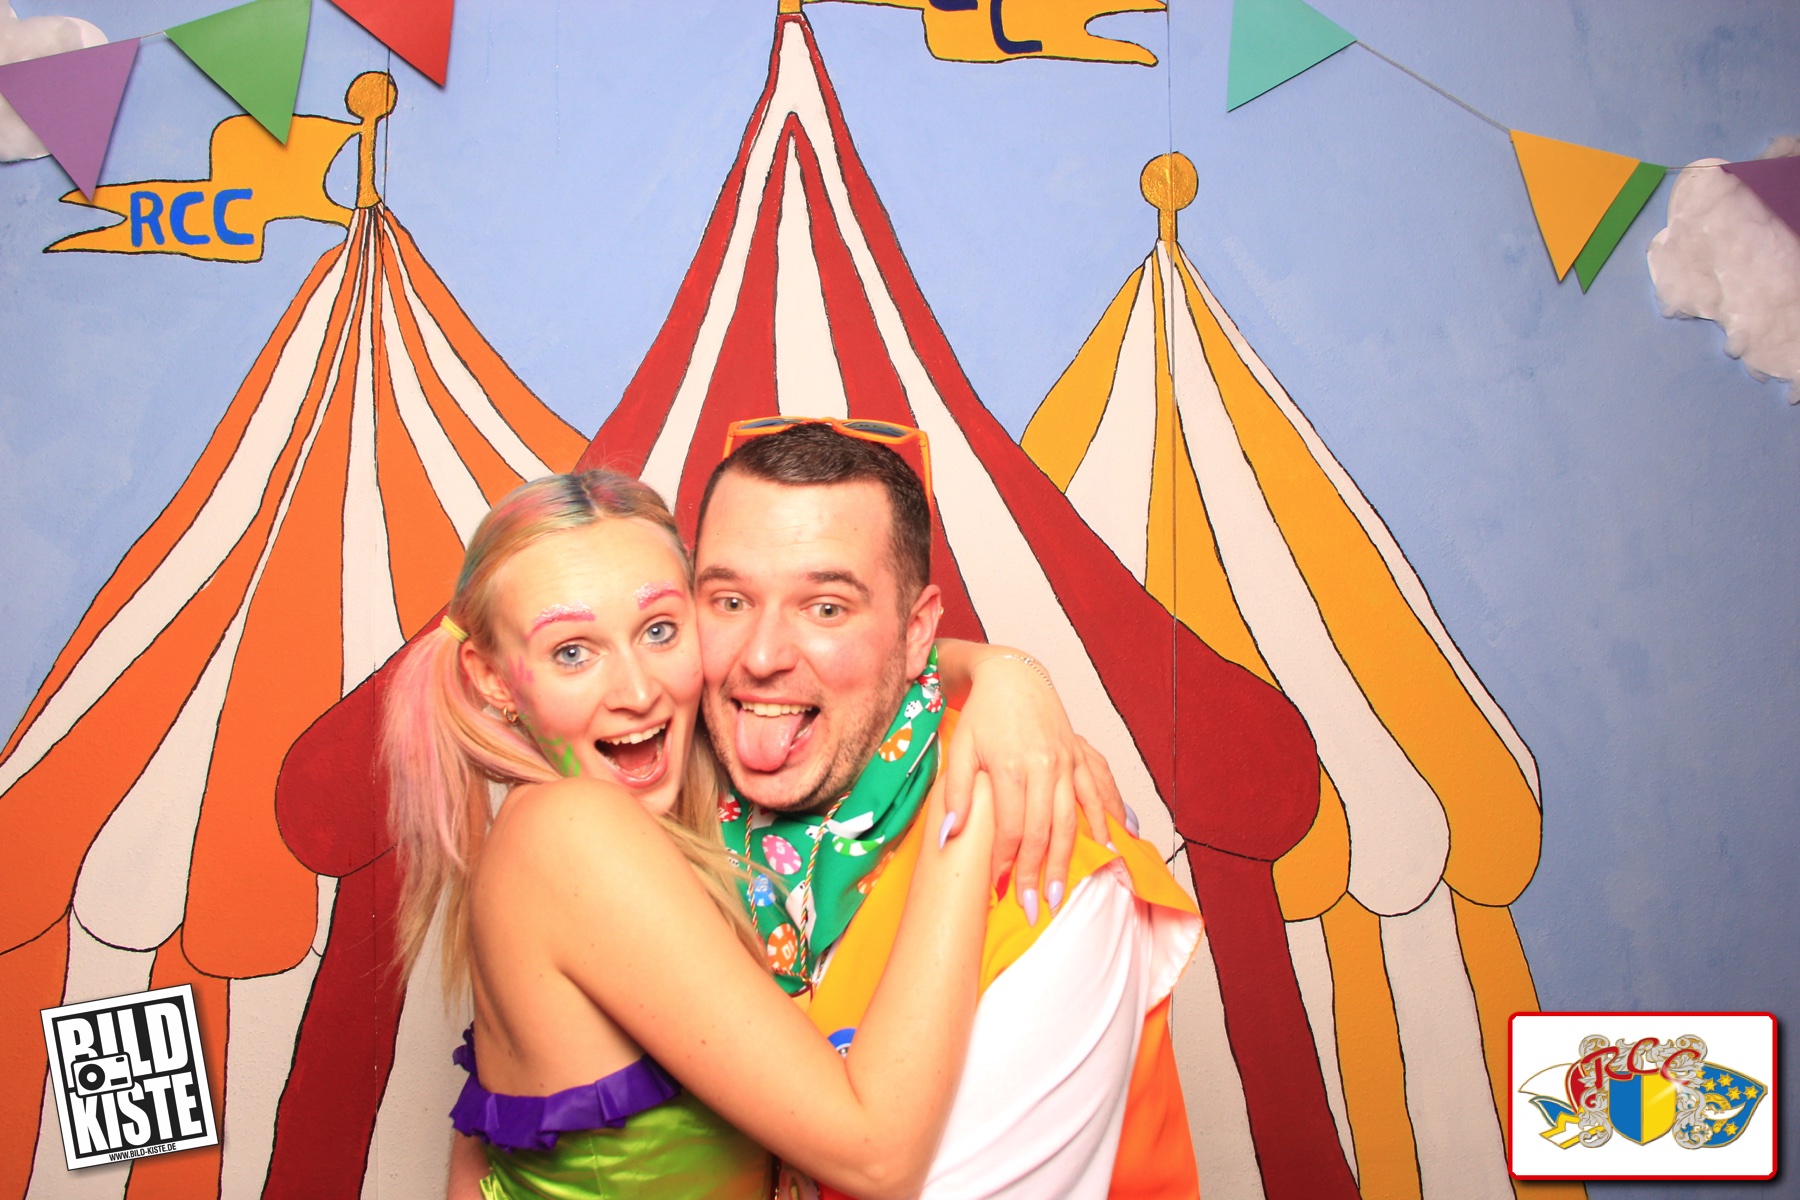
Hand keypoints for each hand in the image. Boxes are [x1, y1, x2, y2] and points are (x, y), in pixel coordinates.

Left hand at [936, 651, 1122, 922]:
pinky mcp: (1080, 756)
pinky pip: (1097, 793)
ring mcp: (1067, 761)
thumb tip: (949, 837)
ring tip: (1063, 895)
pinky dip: (1105, 822)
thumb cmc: (983, 714)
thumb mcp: (960, 748)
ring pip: (1072, 821)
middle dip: (1038, 875)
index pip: (1010, 828)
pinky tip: (1109, 848)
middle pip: (1044, 832)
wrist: (1013, 675)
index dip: (1004, 862)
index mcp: (1011, 766)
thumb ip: (955, 793)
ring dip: (1069, 861)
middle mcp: (1044, 766)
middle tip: (1034, 910)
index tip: (998, 890)